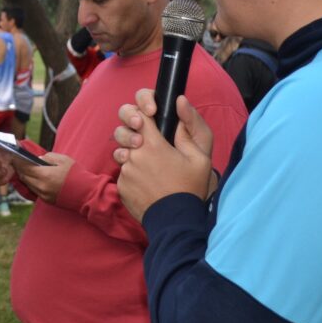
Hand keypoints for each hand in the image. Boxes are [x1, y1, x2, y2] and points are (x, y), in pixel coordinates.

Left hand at [14, 152, 72, 203]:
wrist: (87, 193)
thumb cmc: (77, 174)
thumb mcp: (64, 160)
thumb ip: (48, 157)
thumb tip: (38, 158)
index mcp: (45, 175)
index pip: (25, 168)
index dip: (18, 161)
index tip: (14, 156)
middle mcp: (41, 187)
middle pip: (24, 177)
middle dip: (20, 169)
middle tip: (17, 161)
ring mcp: (43, 195)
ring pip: (28, 184)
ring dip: (26, 176)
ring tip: (25, 168)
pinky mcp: (47, 200)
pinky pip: (35, 190)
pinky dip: (32, 183)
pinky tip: (35, 178)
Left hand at [113, 88, 214, 221]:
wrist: (176, 221)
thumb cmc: (190, 188)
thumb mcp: (200, 157)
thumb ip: (190, 126)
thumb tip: (179, 101)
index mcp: (153, 144)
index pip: (138, 111)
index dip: (143, 108)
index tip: (151, 114)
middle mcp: (134, 154)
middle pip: (123, 129)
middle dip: (130, 128)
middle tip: (143, 138)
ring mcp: (125, 170)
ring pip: (122, 152)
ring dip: (132, 153)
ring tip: (150, 164)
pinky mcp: (121, 185)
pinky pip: (123, 171)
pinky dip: (133, 172)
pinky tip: (148, 182)